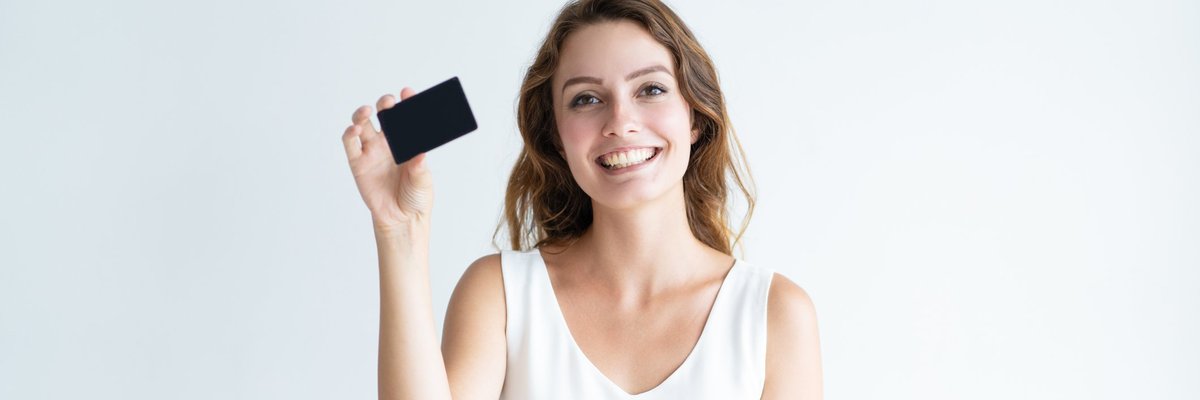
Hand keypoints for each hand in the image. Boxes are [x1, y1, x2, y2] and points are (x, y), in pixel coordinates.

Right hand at [341, 88, 432, 230]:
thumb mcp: (423, 181)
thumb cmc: (415, 197)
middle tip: (388, 102)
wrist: (401, 219)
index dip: (406, 103)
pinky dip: (349, 133)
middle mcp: (388, 143)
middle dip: (384, 104)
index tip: (407, 92)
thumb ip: (420, 168)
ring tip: (368, 111)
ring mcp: (372, 151)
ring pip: (362, 123)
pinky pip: (350, 143)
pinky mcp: (358, 163)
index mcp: (406, 142)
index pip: (405, 117)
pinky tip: (355, 129)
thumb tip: (421, 155)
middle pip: (382, 115)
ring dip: (362, 113)